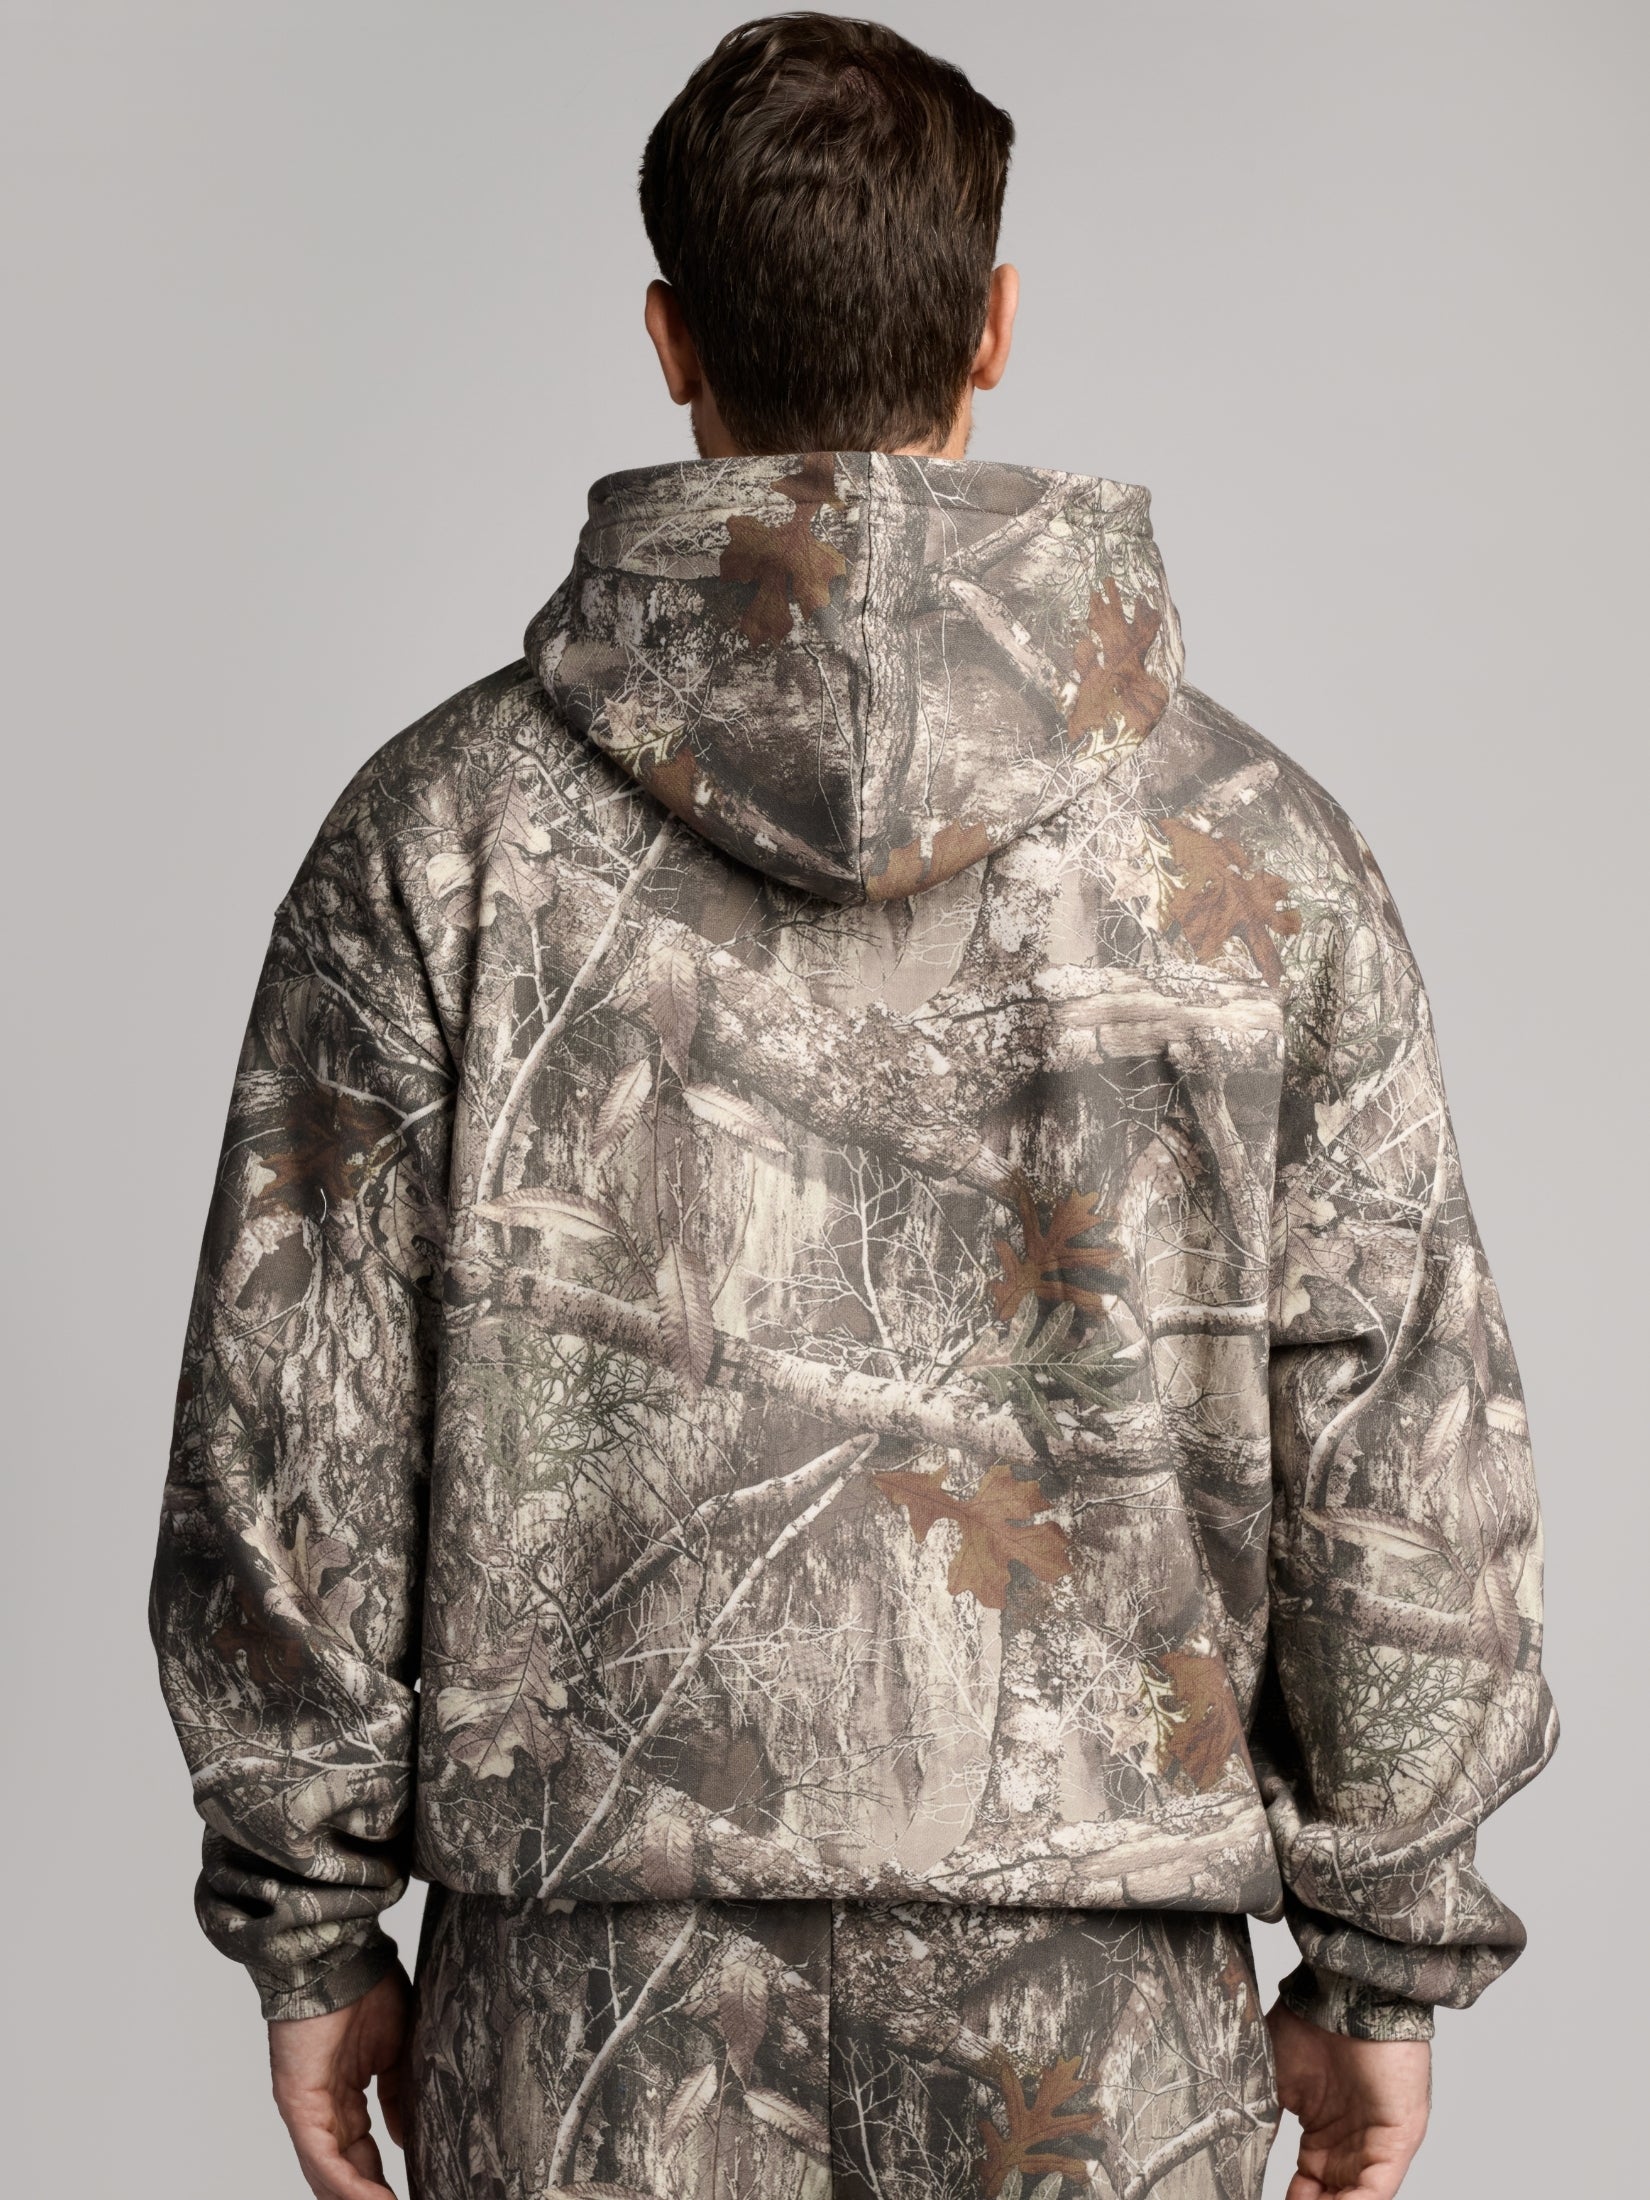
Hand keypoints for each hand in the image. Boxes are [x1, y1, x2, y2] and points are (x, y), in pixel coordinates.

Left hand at [268, 1967, 412, 2198]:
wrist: (341, 1950)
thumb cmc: (368, 1983)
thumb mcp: (395, 2048)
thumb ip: (398, 2094)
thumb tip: (404, 2139)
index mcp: (342, 2092)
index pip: (360, 2151)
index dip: (381, 2180)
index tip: (410, 2195)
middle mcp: (320, 2106)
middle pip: (342, 2170)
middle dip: (368, 2195)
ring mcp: (306, 2107)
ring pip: (328, 2172)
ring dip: (358, 2198)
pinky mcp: (297, 2102)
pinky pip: (322, 2156)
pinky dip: (346, 2185)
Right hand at [1267, 1998, 1430, 2198]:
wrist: (1343, 1991)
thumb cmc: (1309, 2023)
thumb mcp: (1274, 2080)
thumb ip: (1264, 2118)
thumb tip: (1242, 2151)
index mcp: (1322, 2130)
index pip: (1309, 2183)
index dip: (1292, 2199)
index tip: (1257, 2196)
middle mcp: (1351, 2142)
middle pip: (1333, 2195)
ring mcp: (1376, 2142)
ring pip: (1357, 2197)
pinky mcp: (1397, 2140)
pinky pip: (1378, 2188)